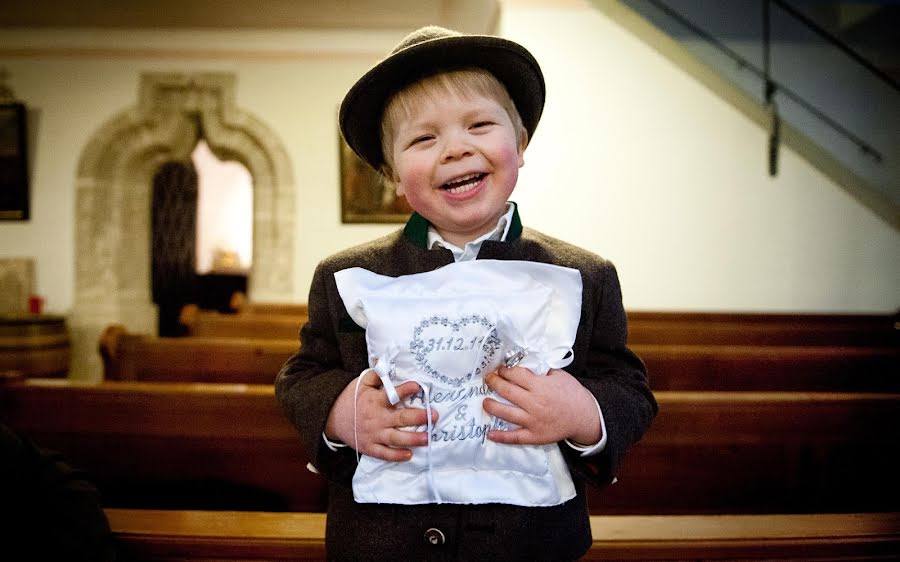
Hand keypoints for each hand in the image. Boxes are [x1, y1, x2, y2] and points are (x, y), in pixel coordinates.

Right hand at [325, 369, 436, 461]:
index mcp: (375, 400)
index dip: (405, 390)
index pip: (391, 394)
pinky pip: (384, 454)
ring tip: (428, 438)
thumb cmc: (352, 398)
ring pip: (395, 438)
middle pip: (399, 419)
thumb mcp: (362, 382)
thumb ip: (376, 373)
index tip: (417, 386)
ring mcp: (373, 434)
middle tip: (434, 416)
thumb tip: (385, 359)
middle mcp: (376, 418)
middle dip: (418, 418)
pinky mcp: (370, 447)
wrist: (333, 417)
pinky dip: (396, 456)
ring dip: (413, 439)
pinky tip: (409, 455)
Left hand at [483, 366, 600, 445]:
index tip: (500, 369)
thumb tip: (525, 364)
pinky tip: (490, 434)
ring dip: (492, 406)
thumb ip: (542, 370)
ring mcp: (533, 421)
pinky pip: (515, 437)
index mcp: (540, 386)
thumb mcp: (560, 375)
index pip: (516, 375)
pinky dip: (501, 437)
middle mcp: (534, 403)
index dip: (505, 370)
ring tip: (485, 402)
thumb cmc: (572, 394)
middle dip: (494, 383)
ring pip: (506, 413)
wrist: (584, 417)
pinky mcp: (534, 436)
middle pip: (507, 391)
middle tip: (488, 379)